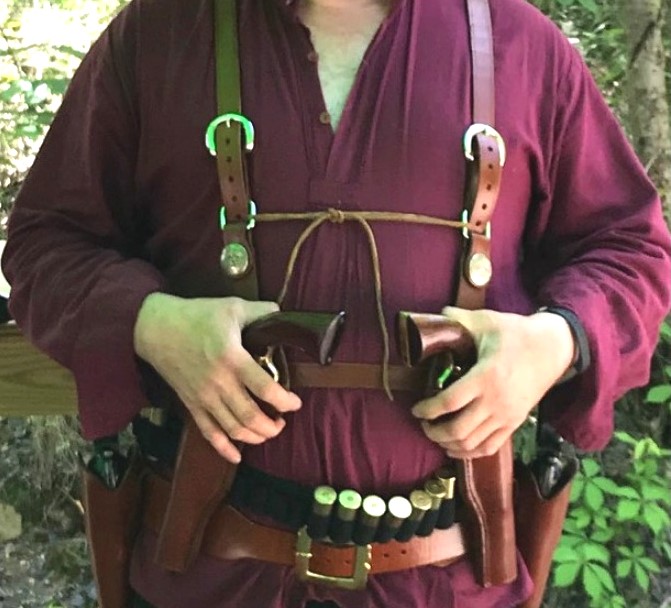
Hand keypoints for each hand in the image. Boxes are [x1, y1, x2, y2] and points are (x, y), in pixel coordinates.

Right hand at [133, 294, 300, 462]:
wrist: (155, 328)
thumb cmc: (196, 315)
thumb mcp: (233, 306)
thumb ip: (262, 311)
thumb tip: (283, 315)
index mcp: (232, 359)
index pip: (264, 389)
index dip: (285, 401)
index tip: (295, 403)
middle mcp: (219, 383)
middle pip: (250, 417)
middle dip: (272, 426)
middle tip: (282, 421)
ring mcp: (204, 397)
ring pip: (233, 430)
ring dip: (255, 437)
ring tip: (268, 431)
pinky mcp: (191, 404)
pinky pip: (208, 433)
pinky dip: (224, 448)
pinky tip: (237, 456)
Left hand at [411, 307, 574, 458]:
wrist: (552, 348)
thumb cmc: (516, 333)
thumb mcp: (486, 321)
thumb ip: (457, 318)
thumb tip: (434, 316)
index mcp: (485, 376)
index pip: (449, 402)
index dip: (427, 409)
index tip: (415, 408)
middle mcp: (496, 401)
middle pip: (458, 429)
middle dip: (434, 431)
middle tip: (423, 423)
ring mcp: (507, 416)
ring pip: (472, 443)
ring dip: (448, 443)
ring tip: (435, 434)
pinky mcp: (515, 423)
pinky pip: (489, 448)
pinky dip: (469, 453)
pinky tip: (455, 447)